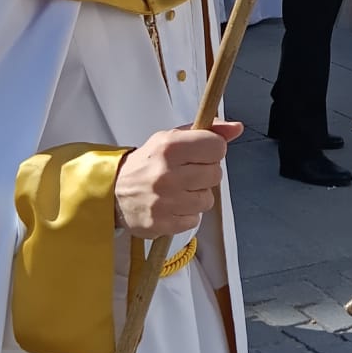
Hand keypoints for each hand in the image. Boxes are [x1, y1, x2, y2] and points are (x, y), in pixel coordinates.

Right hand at [114, 122, 241, 237]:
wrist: (114, 191)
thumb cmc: (149, 162)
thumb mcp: (172, 138)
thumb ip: (208, 130)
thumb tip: (237, 128)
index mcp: (169, 147)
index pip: (217, 147)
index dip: (213, 150)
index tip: (202, 153)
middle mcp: (167, 174)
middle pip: (215, 174)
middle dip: (205, 173)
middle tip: (187, 173)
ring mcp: (164, 202)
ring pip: (207, 200)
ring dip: (197, 195)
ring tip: (179, 190)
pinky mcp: (162, 224)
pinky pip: (194, 220)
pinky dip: (186, 214)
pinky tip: (172, 205)